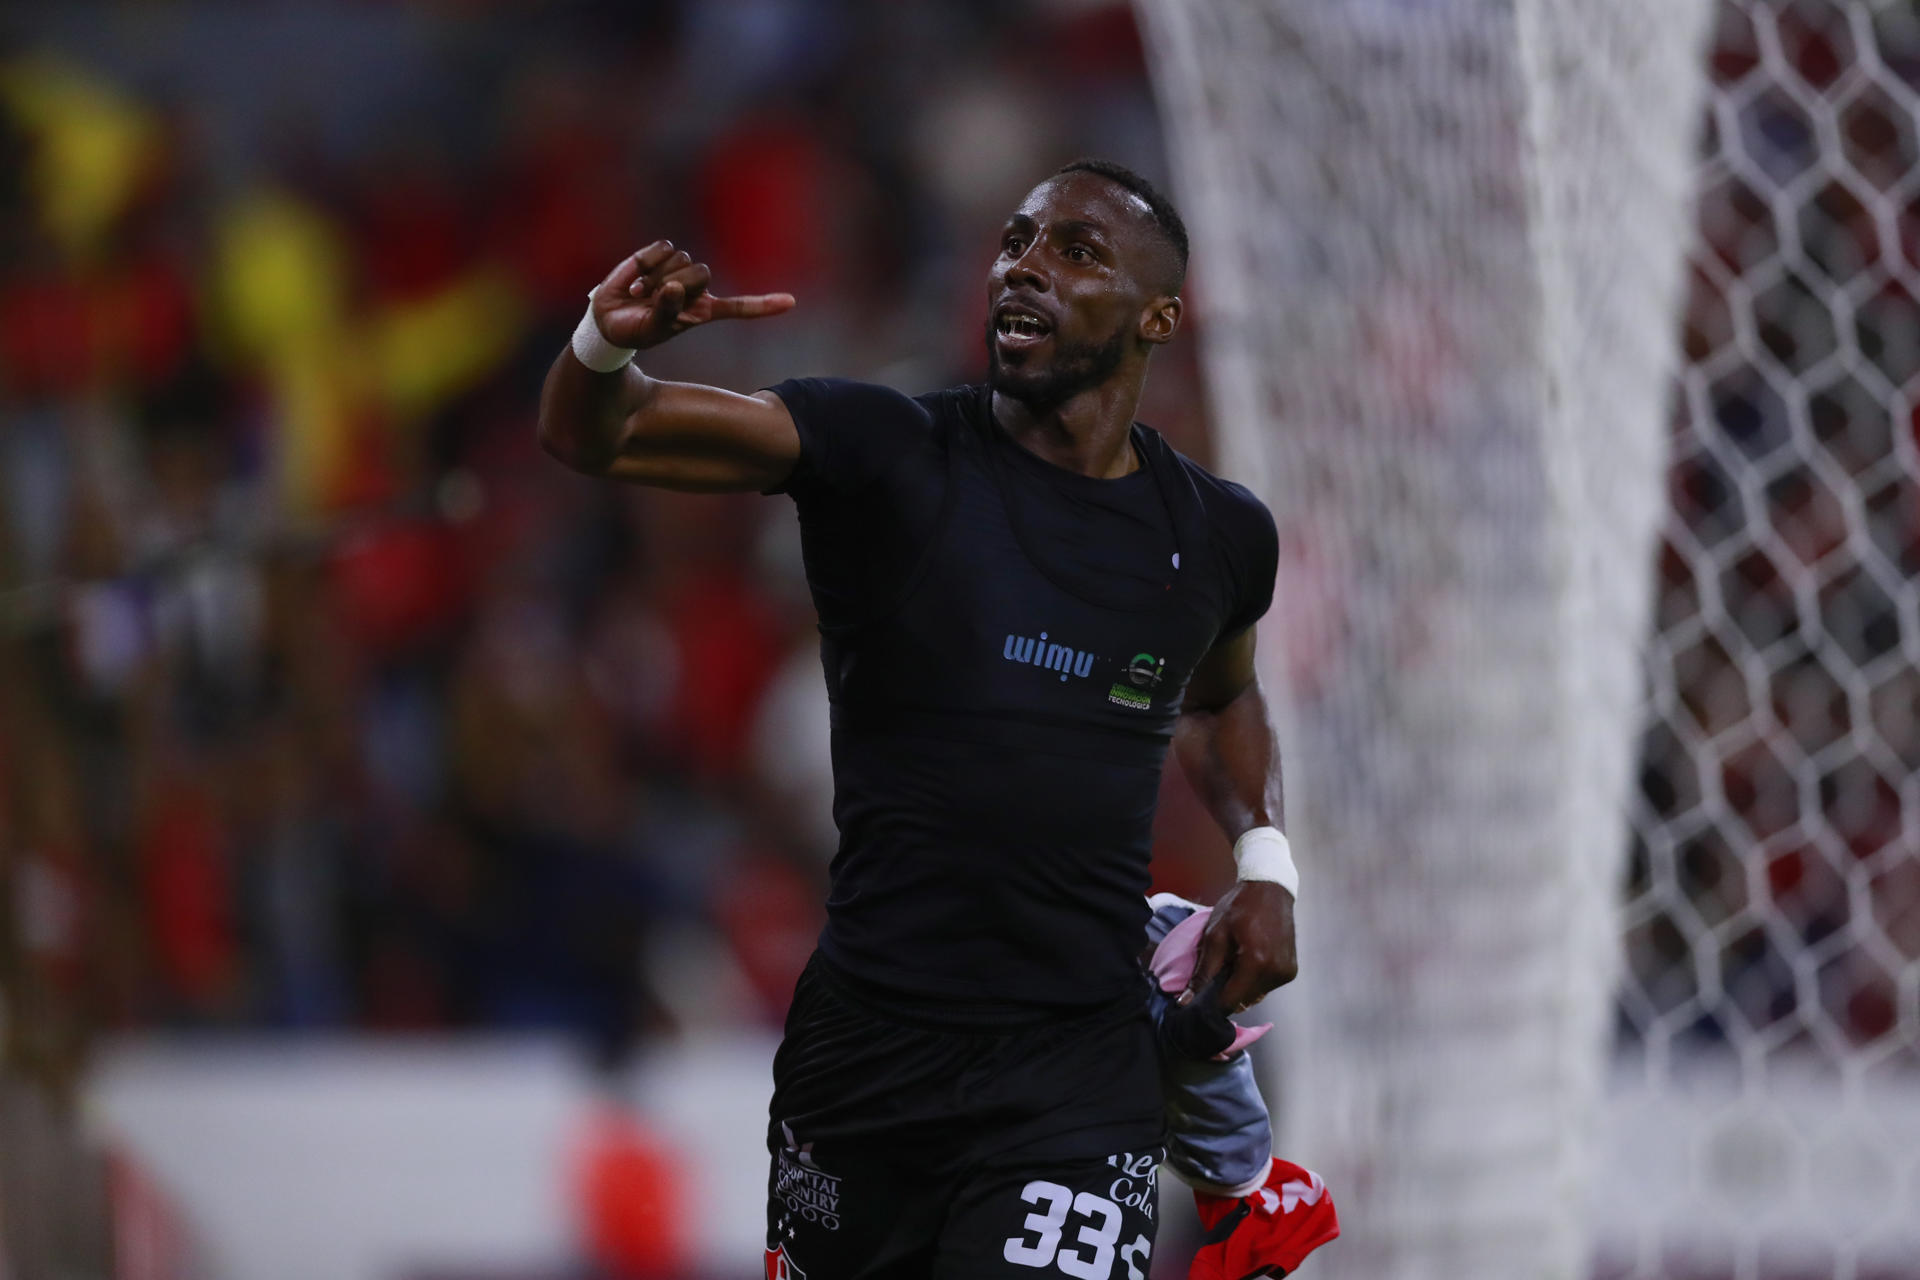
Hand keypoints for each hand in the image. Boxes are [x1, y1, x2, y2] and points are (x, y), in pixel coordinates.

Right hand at [590, 241, 795, 350]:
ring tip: (640, 294)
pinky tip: (636, 276)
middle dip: (678, 283)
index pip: (739, 307)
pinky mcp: (660, 255)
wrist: (608, 319)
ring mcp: (679, 270)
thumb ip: (666, 311)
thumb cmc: (635, 329)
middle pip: (703, 272)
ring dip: (656, 277)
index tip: (791, 302)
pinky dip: (647, 261)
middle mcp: (695, 289)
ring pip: (682, 258)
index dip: (763, 305)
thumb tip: (675, 287)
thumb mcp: (652, 329)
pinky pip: (663, 247)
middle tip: (655, 299)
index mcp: (702, 311)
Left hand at [1179, 879, 1297, 1013]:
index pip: (1230, 1001)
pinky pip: (1267, 987)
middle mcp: (1275, 973)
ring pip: (1255, 995)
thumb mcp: (1215, 935)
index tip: (1202, 994)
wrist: (1270, 889)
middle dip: (1227, 991)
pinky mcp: (1291, 971)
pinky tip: (1250, 960)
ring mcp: (1286, 973)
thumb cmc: (1239, 907)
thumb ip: (1203, 971)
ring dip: (1242, 986)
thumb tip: (1186, 1001)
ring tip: (1235, 960)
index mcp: (1256, 963)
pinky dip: (1255, 980)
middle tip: (1220, 969)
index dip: (1213, 1002)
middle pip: (1243, 1001)